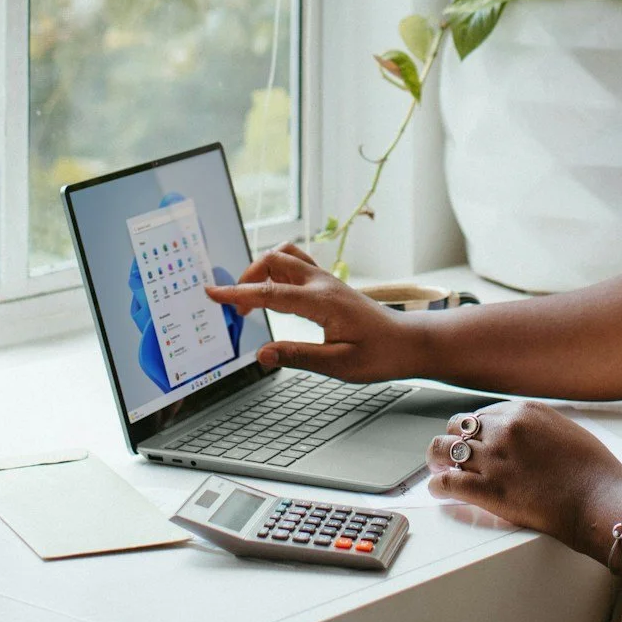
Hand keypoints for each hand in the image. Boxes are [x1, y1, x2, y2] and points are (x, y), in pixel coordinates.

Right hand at [204, 243, 423, 383]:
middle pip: (273, 261)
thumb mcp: (338, 365)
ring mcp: (327, 280)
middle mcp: (323, 283)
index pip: (270, 294)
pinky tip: (274, 292)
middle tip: (236, 309)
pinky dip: (276, 270)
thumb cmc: (380, 355)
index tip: (213, 293)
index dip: (238, 294)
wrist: (408, 343)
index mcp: (322, 302)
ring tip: (252, 298)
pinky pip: (296, 263)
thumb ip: (298, 357)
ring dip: (261, 270)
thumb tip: (262, 354)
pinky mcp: (329, 284)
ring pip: (285, 256)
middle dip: (246, 279)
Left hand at [426, 401, 621, 554]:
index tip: (472, 440)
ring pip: (445, 449)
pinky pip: (447, 482)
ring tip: (436, 466)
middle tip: (451, 453)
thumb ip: (538, 428)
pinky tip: (437, 488)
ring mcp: (494, 458)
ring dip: (438, 458)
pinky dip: (437, 485)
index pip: (483, 414)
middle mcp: (504, 429)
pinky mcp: (489, 489)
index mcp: (524, 411)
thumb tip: (523, 436)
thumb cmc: (593, 470)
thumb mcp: (565, 430)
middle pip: (459, 427)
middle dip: (454, 439)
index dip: (474, 430)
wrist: (600, 499)